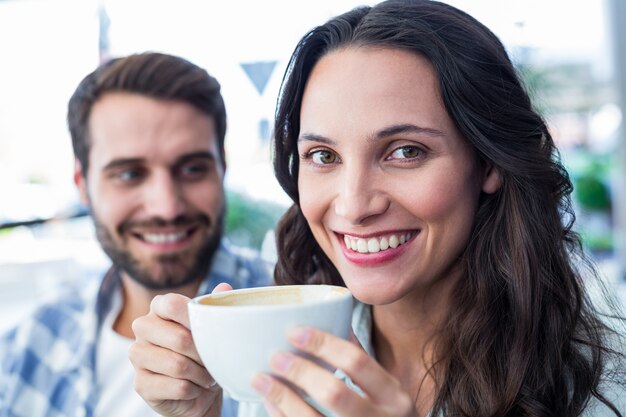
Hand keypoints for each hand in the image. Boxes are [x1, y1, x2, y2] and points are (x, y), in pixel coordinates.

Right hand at [129, 284, 232, 416]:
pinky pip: (177, 387)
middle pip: (179, 338)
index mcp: (158, 307)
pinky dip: (194, 390)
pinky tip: (195, 388)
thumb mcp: (212, 327)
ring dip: (201, 375)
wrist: (198, 390)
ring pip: (178, 365)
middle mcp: (143, 327)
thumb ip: (216, 305)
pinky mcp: (140, 384)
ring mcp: (137, 355)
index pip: (172, 304)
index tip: (212, 331)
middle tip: (213, 361)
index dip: (195, 319)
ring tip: (207, 376)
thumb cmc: (204, 352)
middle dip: (204, 354)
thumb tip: (224, 287)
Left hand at [250, 327, 416, 416]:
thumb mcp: (386, 392)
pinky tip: (270, 401)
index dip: (323, 343)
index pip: (357, 361)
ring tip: (260, 378)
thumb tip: (335, 319)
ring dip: (282, 397)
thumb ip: (362, 361)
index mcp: (394, 397)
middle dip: (300, 372)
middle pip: (335, 393)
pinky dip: (281, 415)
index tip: (294, 331)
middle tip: (275, 356)